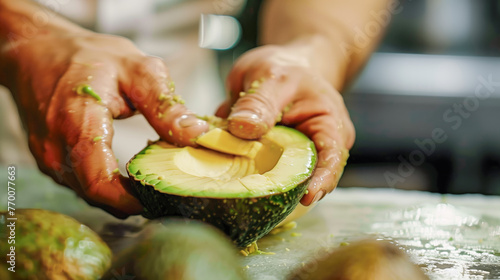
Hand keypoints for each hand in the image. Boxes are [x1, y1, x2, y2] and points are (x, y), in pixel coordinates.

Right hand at [3, 30, 207, 216]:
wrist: (37, 50)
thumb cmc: (88, 56)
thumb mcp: (137, 69)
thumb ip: (164, 105)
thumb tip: (197, 135)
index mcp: (78, 122)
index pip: (99, 180)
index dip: (128, 200)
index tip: (157, 201)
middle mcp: (56, 146)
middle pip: (94, 193)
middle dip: (129, 200)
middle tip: (162, 194)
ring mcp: (47, 156)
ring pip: (86, 193)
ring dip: (116, 195)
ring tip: (147, 185)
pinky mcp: (47, 160)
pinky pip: (78, 183)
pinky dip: (102, 185)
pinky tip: (124, 176)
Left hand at [217, 44, 354, 204]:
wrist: (279, 69)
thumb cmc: (284, 68)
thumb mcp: (271, 76)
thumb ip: (259, 101)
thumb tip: (242, 128)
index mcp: (328, 126)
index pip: (333, 158)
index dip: (322, 180)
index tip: (308, 197)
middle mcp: (316, 148)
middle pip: (305, 177)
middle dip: (283, 189)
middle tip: (257, 198)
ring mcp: (292, 158)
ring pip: (278, 180)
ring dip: (257, 183)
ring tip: (237, 188)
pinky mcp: (270, 162)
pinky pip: (258, 174)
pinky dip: (242, 174)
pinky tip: (225, 175)